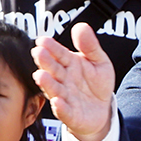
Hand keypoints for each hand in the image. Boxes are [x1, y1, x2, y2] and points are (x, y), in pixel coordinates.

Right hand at [32, 22, 115, 140]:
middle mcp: (63, 80)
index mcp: (69, 64)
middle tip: (38, 53)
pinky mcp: (70, 114)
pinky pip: (64, 111)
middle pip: (53, 70)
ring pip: (54, 89)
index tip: (43, 40)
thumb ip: (90, 45)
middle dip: (45, 62)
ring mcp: (65, 97)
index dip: (51, 47)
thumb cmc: (97, 84)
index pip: (59, 54)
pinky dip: (60, 108)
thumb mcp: (99, 61)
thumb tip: (81, 26)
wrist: (102, 110)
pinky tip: (57, 101)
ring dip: (47, 83)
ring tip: (41, 75)